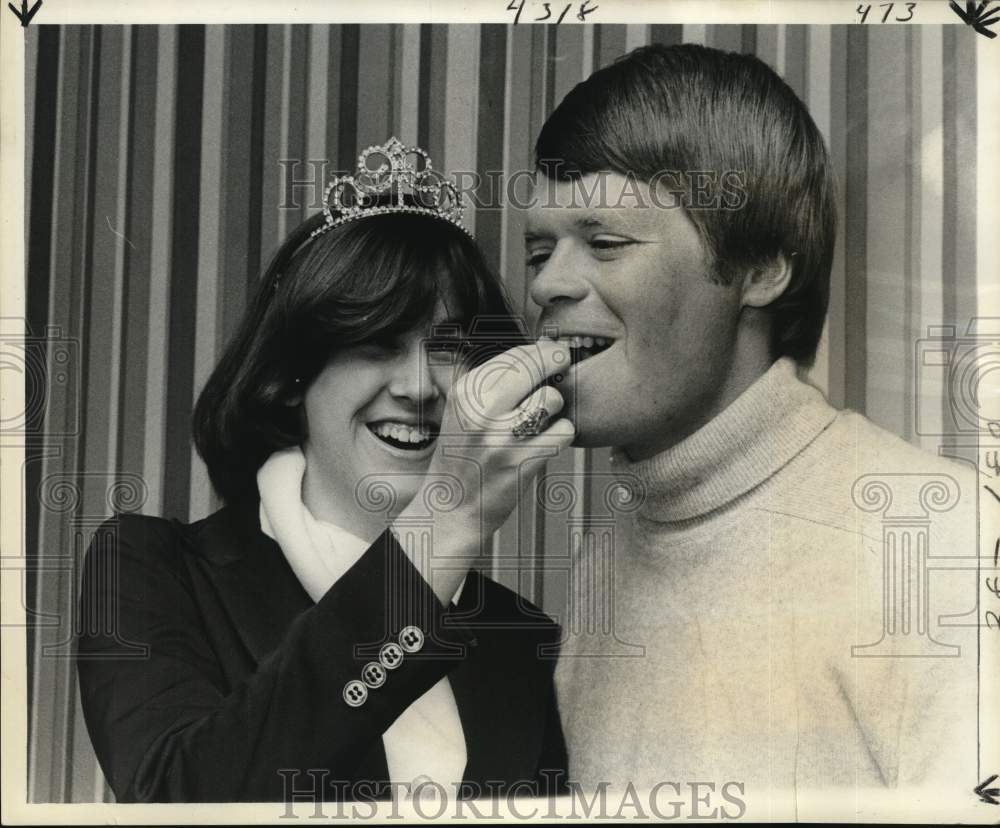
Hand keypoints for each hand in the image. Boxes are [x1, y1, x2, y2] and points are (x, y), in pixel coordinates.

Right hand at [391, 340, 573, 601]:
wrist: (450, 509)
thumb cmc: (463, 455)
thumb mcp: (463, 410)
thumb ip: (495, 380)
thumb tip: (543, 344)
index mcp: (465, 393)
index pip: (515, 355)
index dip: (543, 350)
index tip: (555, 353)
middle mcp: (481, 412)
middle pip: (536, 367)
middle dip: (556, 363)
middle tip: (562, 367)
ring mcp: (502, 439)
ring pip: (552, 399)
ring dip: (555, 408)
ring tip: (541, 419)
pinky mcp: (522, 463)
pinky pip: (563, 432)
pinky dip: (561, 434)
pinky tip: (547, 440)